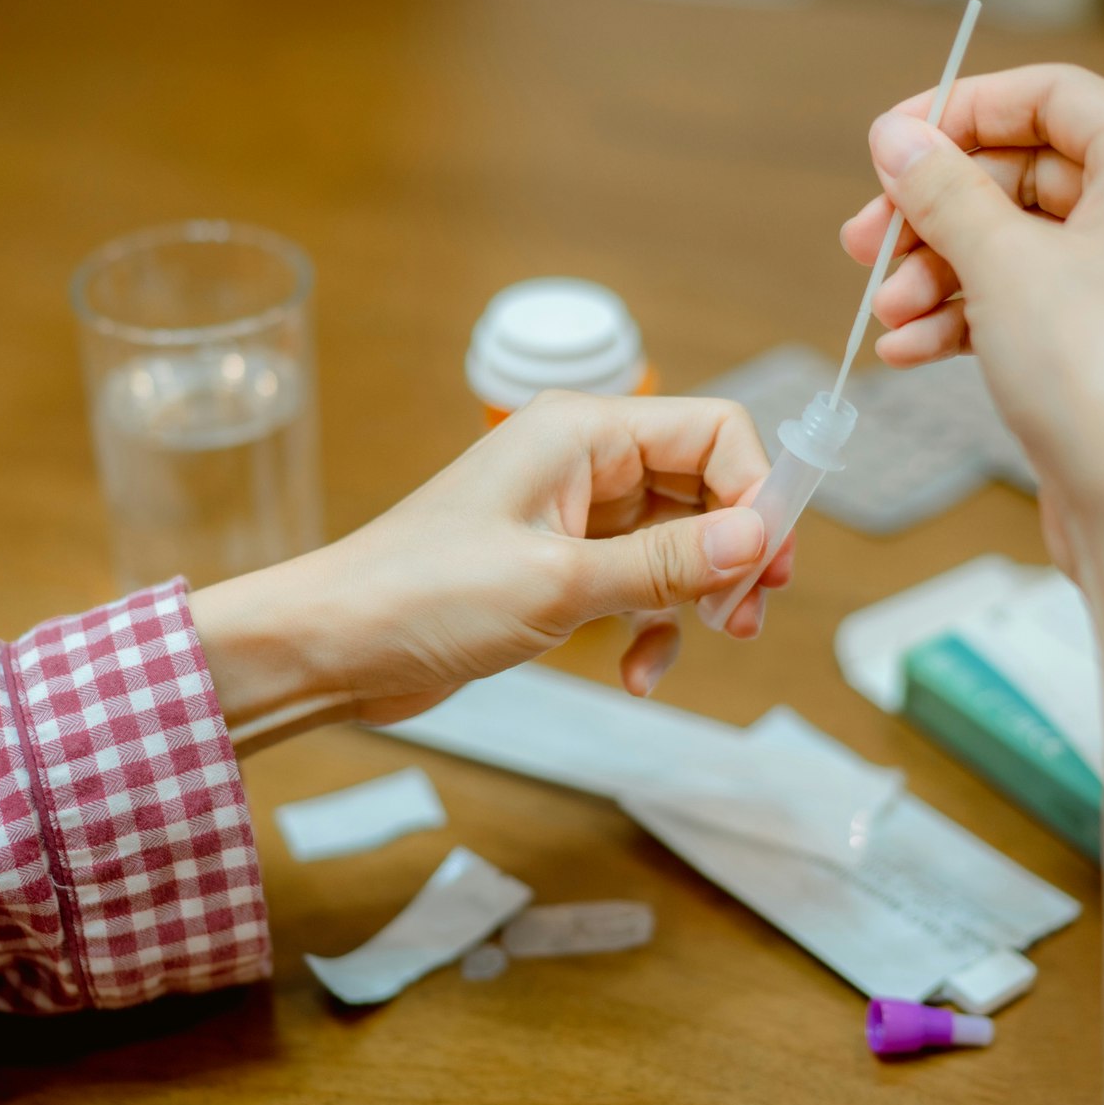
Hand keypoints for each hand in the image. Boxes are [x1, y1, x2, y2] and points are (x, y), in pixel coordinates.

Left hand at [190, 391, 790, 735]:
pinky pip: (635, 585)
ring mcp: (569, 516)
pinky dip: (650, 626)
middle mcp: (580, 462)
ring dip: (697, 597)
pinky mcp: (555, 567)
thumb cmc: (420, 595)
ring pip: (677, 543)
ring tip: (703, 643)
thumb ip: (667, 562)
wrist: (332, 646)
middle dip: (735, 552)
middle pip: (705, 487)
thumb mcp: (559, 583)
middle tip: (743, 617)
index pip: (714, 431)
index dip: (759, 491)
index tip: (771, 565)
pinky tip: (638, 673)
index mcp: (581, 433)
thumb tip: (761, 538)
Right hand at [838, 64, 1103, 573]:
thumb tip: (898, 138)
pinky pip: (1034, 300)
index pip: (1050, 96)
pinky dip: (970, 316)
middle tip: (863, 243)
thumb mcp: (1002, 266)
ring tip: (884, 310)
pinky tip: (911, 348)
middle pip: (1026, 174)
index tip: (885, 145)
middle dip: (935, 213)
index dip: (957, 113)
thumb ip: (943, 190)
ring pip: (1022, 244)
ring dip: (940, 273)